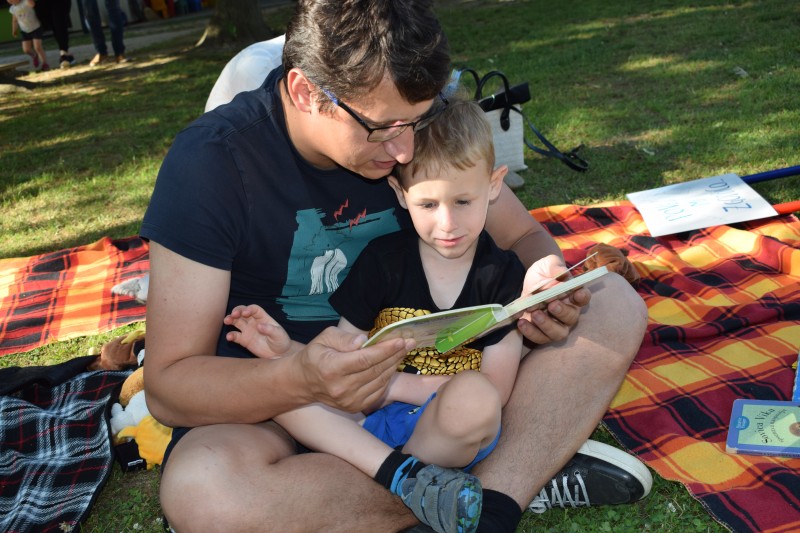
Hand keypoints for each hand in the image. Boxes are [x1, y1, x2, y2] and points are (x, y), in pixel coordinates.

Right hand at [224, 304, 290, 358]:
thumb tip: (259, 325)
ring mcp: (248, 330)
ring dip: (230, 319)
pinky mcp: (244, 340)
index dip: (249, 309)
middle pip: (243, 312)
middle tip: (233, 314)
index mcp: (263, 318)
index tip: (245, 313)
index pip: (254, 309)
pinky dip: (231, 335)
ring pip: (236, 321)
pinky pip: (235, 336)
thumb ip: (270, 330)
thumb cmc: (281, 341)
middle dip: (237, 311)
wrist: (279, 354)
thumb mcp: (279, 335)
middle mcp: (254, 322)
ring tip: (226, 321)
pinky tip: (229, 337)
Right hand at [298, 327, 413, 412]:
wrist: (303, 382)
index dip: (384, 350)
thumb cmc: (316, 355)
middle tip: (409, 342)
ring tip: (403, 351)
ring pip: (379, 381)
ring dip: (394, 365)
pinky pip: (378, 391)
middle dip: (395, 355)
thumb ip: (344, 338)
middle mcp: (340, 388)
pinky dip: (387, 377)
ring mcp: (349, 400)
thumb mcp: (324, 338)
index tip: (400, 340)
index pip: (364, 359)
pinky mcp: (355, 407)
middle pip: (375, 370)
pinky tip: (391, 365)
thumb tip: (363, 340)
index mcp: (331, 368)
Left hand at [517, 255, 590, 343]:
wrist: (527, 282)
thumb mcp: (548, 264)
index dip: (582, 297)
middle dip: (562, 312)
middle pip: (571, 318)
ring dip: (546, 325)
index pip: (583, 297)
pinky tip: (521, 322)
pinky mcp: (540, 332)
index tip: (577, 293)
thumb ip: (555, 267)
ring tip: (534, 314)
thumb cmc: (543, 273)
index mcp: (573, 295)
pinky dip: (530, 332)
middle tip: (551, 305)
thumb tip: (562, 274)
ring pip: (557, 333)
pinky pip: (539, 337)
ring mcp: (555, 324)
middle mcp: (568, 313)